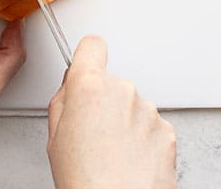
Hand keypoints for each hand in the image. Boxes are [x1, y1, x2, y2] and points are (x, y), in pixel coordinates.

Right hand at [47, 36, 175, 188]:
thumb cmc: (85, 180)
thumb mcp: (54, 135)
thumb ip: (64, 101)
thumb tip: (71, 90)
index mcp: (90, 86)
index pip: (92, 46)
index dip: (87, 56)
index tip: (85, 64)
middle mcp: (123, 90)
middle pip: (111, 82)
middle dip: (102, 101)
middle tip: (90, 133)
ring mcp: (148, 110)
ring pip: (131, 105)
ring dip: (124, 122)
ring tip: (110, 153)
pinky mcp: (166, 130)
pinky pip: (150, 125)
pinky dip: (142, 139)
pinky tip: (128, 160)